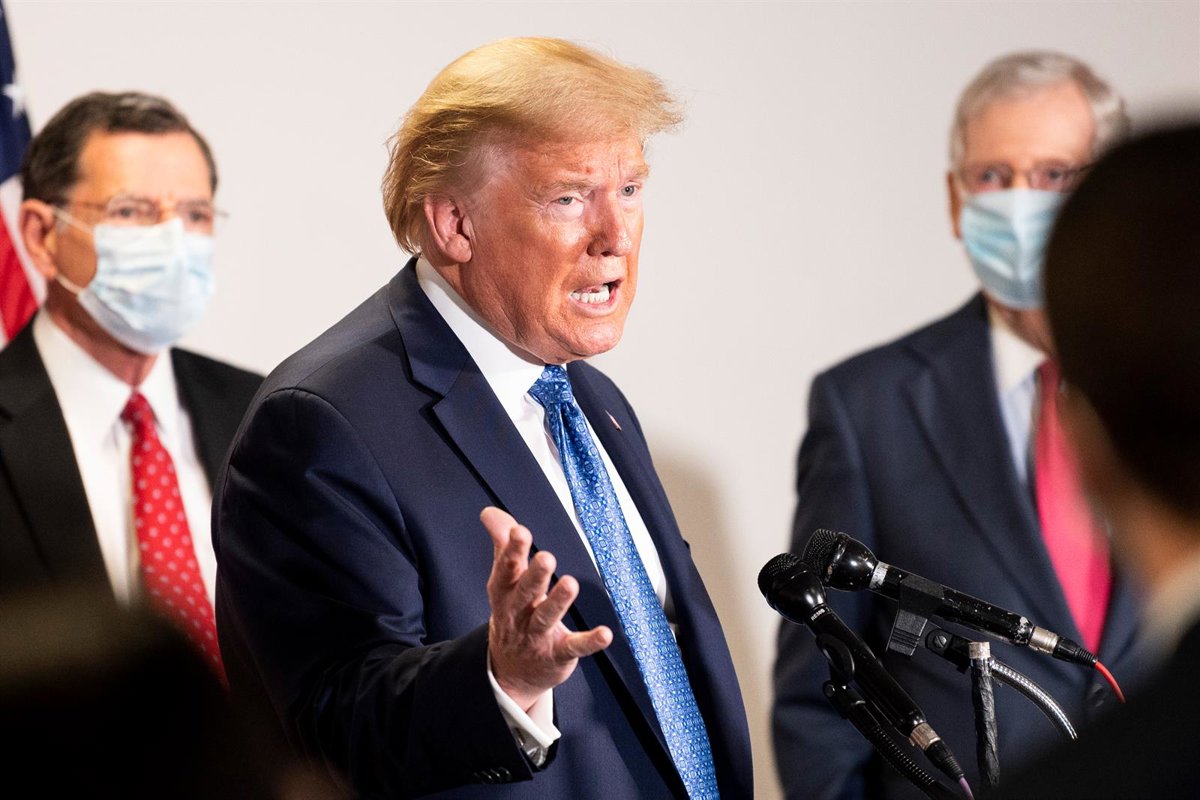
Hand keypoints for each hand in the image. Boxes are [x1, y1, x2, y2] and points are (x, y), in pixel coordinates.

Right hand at [482, 506, 611, 710]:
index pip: (506, 571)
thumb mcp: (504, 582)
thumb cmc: (513, 614)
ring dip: (558, 601)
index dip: (512, 551)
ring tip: (570, 584)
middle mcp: (518, 614)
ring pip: (546, 617)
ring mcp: (537, 636)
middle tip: (546, 558)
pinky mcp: (558, 654)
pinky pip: (574, 647)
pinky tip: (605, 634)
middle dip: (535, 576)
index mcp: (504, 593)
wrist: (510, 671)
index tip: (520, 531)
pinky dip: (589, 642)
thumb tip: (490, 513)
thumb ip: (503, 546)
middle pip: (525, 593)